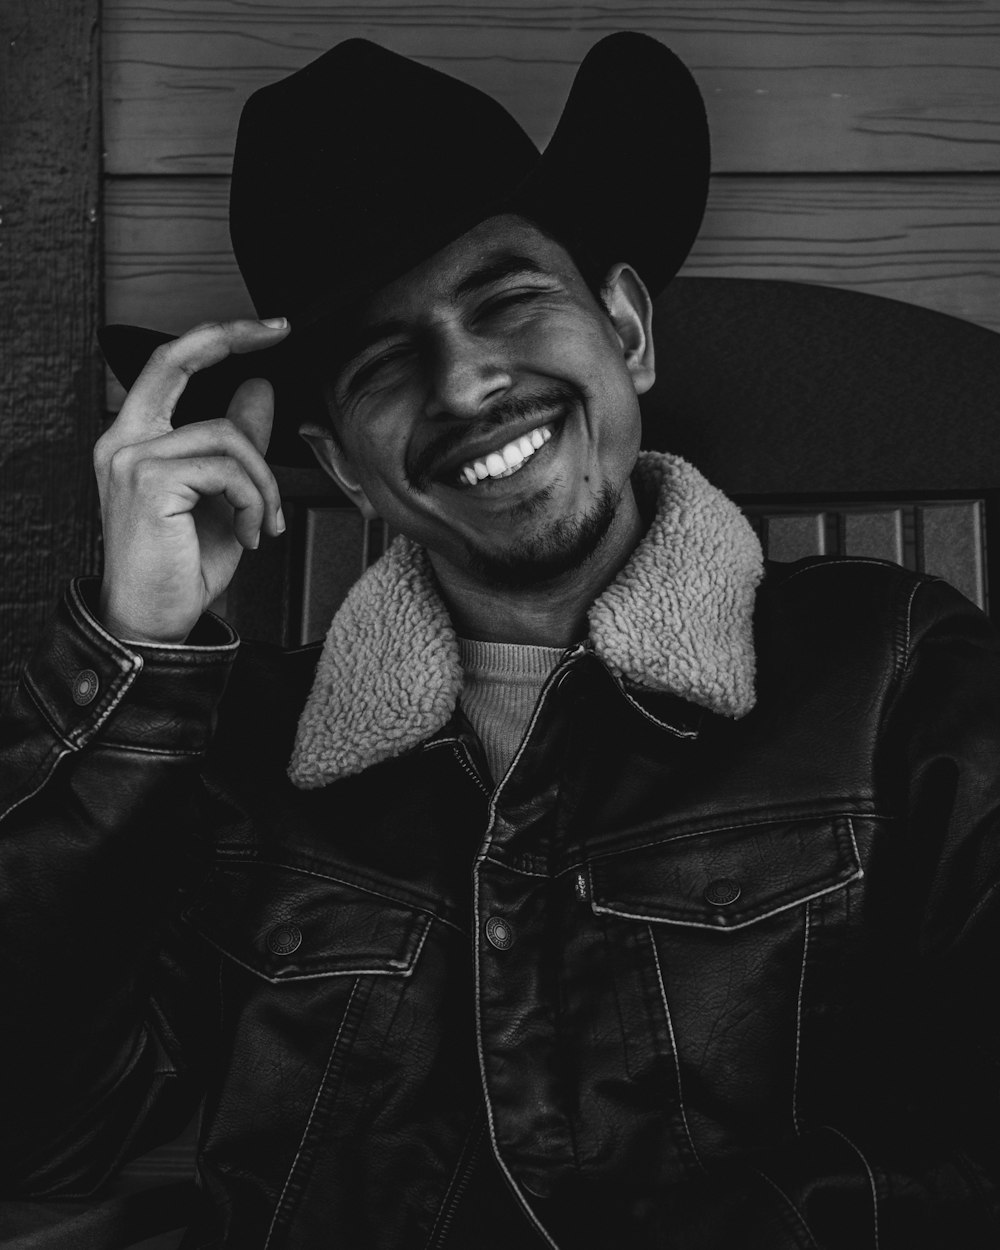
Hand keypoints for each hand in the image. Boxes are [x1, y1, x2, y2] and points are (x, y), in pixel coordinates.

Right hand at [94, 318, 290, 643]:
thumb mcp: (223, 497)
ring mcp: (132, 459)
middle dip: (232, 335)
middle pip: (178, 361)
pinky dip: (253, 502)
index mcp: (134, 440)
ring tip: (264, 524)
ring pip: (228, 437)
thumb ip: (237, 444)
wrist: (156, 623)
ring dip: (264, 484)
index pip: (171, 365)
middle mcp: (123, 441)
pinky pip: (228, 470)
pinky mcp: (150, 482)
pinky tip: (250, 535)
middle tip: (279, 332)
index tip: (267, 327)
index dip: (216, 336)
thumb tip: (259, 389)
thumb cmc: (182, 567)